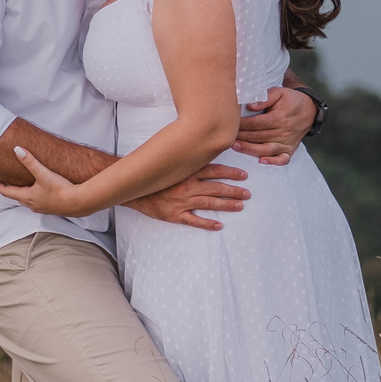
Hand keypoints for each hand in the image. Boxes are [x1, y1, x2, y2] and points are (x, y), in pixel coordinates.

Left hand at [0, 146, 83, 215]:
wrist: (79, 202)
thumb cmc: (61, 190)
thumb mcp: (43, 174)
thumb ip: (30, 162)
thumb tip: (17, 150)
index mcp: (27, 197)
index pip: (6, 191)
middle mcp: (32, 205)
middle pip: (16, 196)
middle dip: (9, 188)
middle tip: (6, 178)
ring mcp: (42, 208)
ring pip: (27, 200)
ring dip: (22, 192)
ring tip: (22, 182)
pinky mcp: (51, 208)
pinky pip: (38, 201)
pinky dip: (34, 195)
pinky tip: (41, 189)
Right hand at [129, 163, 250, 231]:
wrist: (133, 188)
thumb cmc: (154, 176)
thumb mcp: (172, 165)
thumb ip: (188, 163)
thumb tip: (205, 155)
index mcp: (187, 173)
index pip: (214, 171)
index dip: (230, 173)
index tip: (243, 175)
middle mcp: (186, 186)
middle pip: (215, 188)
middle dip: (233, 191)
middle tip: (247, 193)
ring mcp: (181, 202)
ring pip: (209, 203)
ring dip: (226, 205)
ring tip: (240, 206)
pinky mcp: (174, 215)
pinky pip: (193, 221)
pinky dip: (207, 224)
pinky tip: (219, 226)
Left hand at [233, 85, 313, 165]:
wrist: (309, 109)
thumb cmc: (290, 99)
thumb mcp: (279, 92)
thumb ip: (264, 98)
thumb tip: (250, 106)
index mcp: (279, 118)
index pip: (255, 123)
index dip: (241, 125)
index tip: (229, 124)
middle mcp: (283, 132)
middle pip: (258, 136)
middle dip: (241, 136)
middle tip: (225, 137)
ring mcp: (287, 142)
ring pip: (266, 149)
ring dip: (250, 149)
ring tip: (236, 147)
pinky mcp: (290, 150)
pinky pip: (283, 159)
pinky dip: (273, 162)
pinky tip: (261, 162)